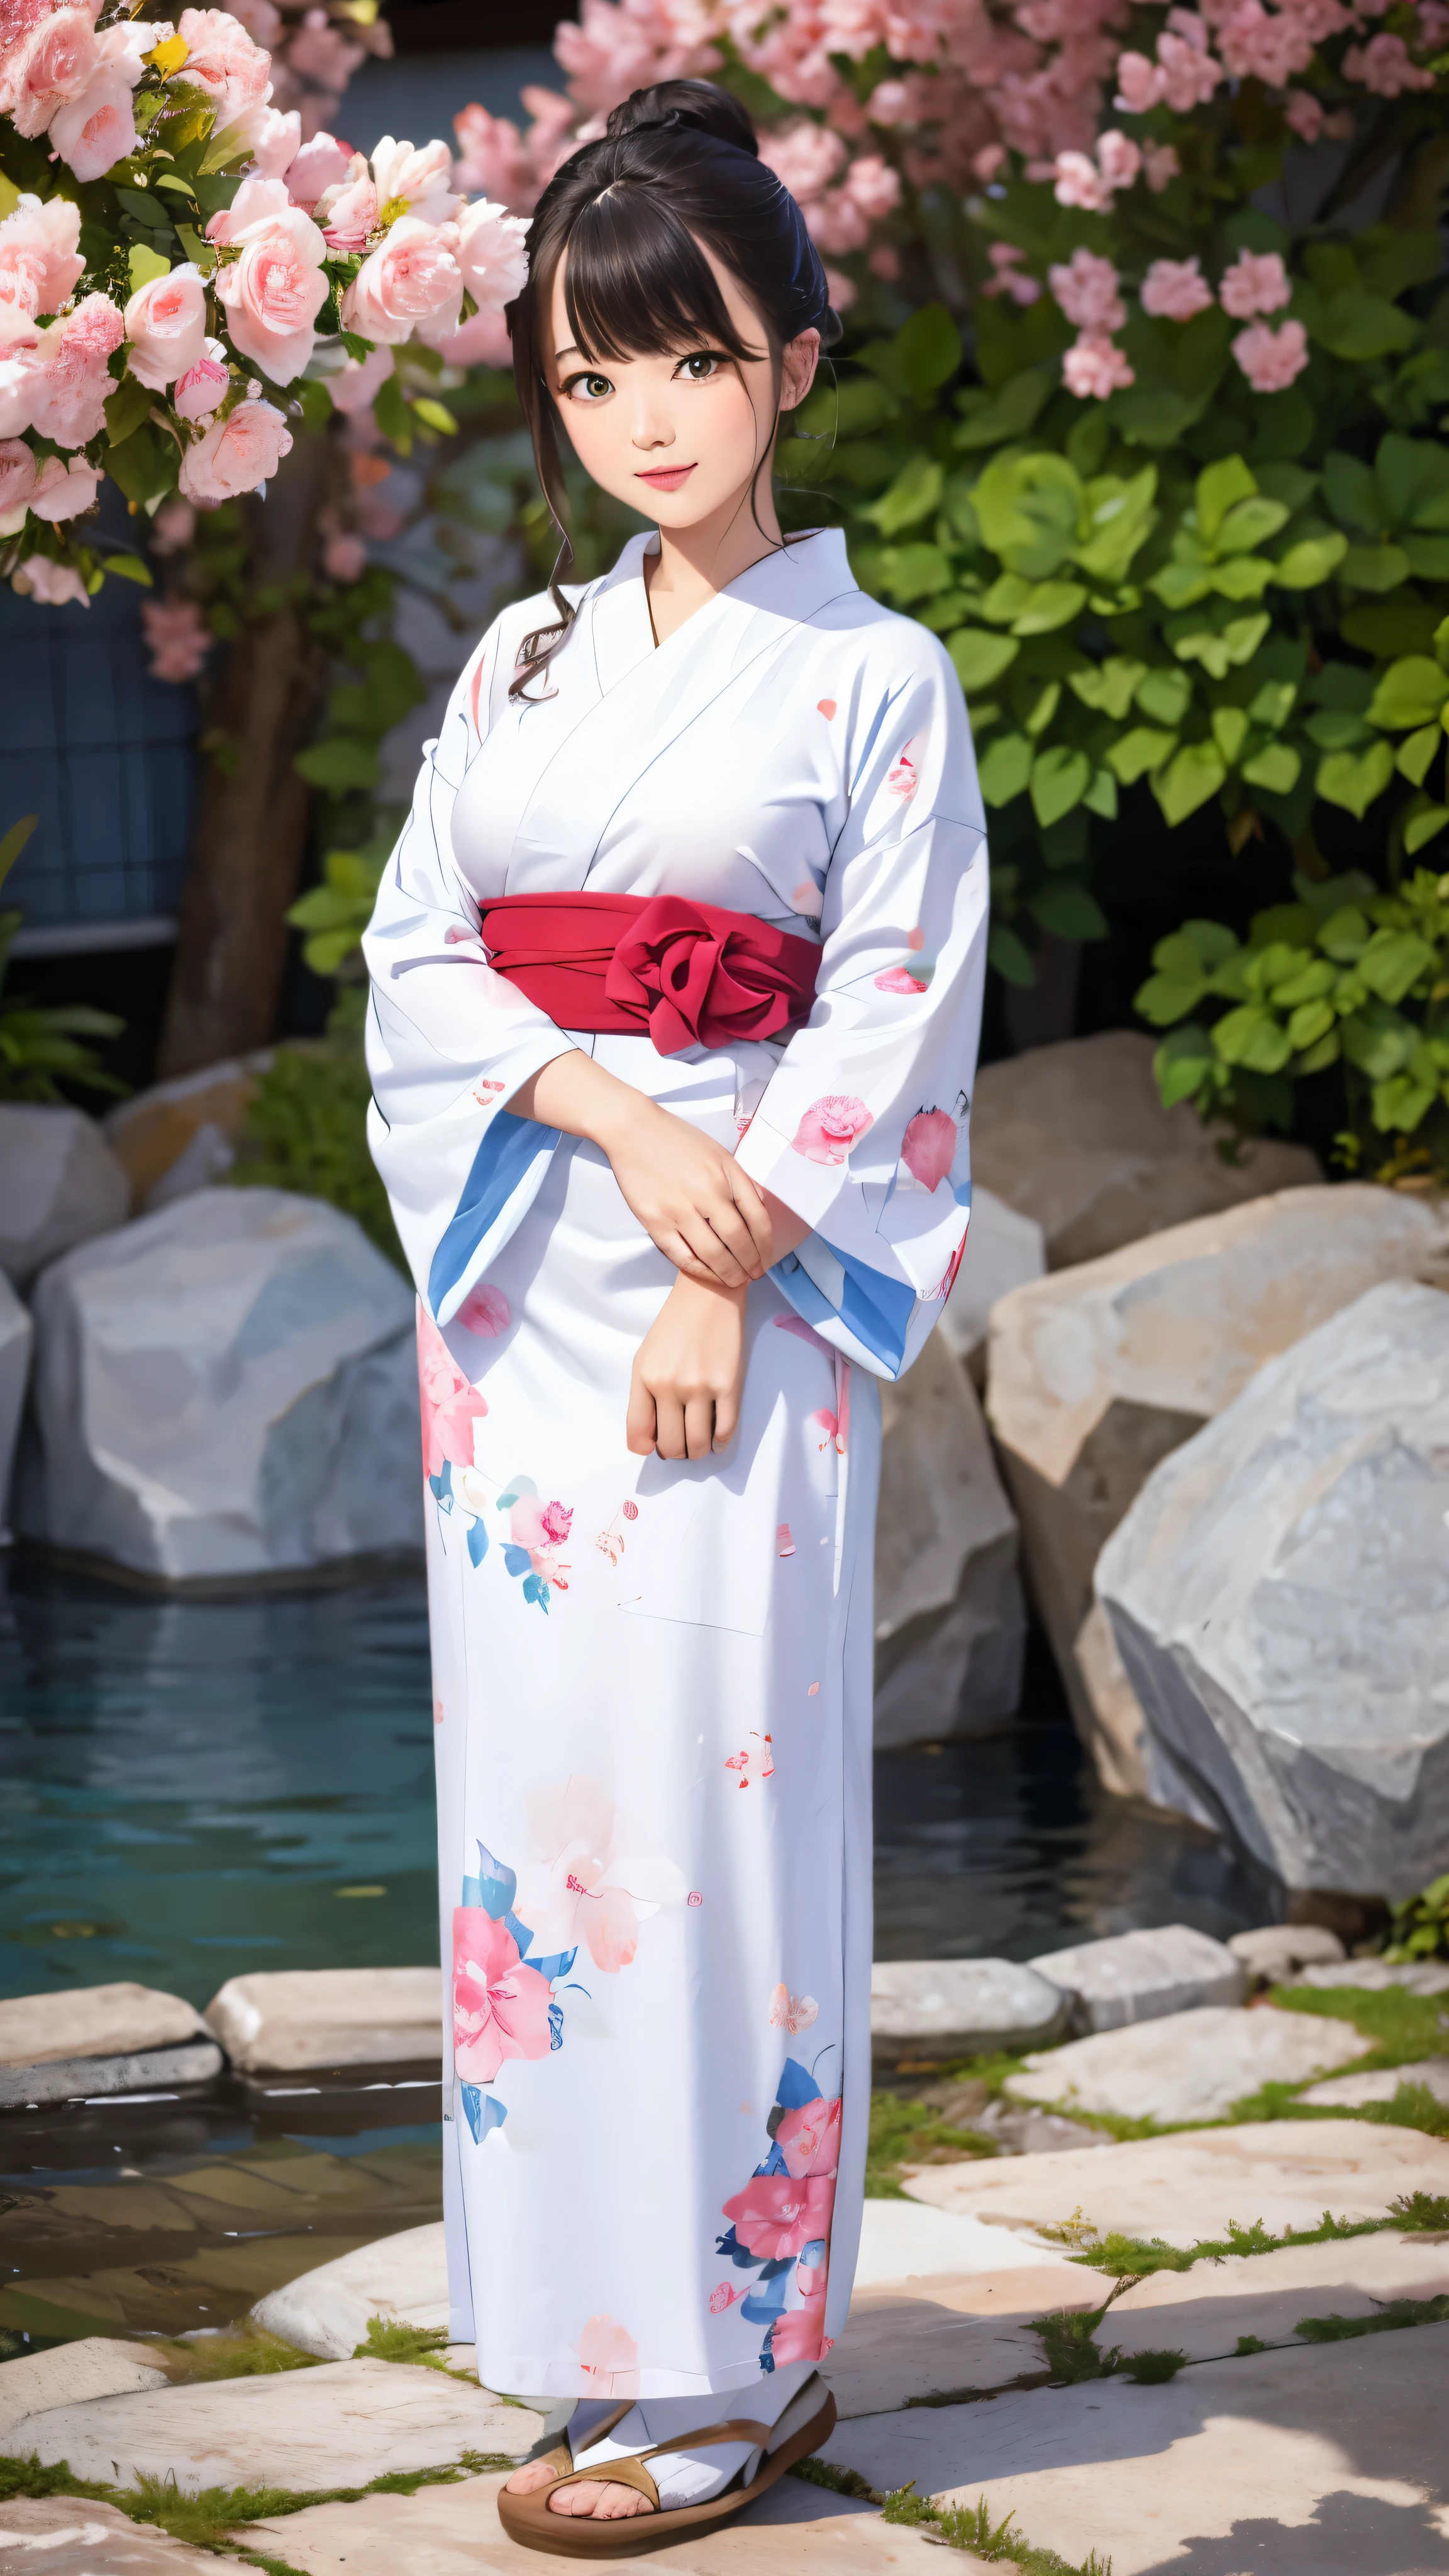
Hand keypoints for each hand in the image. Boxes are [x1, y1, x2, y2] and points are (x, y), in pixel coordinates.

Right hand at [601, 1095, 774, 1288]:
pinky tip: (708, 1274)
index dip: (765, 1245)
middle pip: (737, 1240)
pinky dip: (699, 1270)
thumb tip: (760, 1208)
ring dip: (728, 1272)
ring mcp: (678, 1209)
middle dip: (750, 1263)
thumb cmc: (677, 1140)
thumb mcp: (719, 1153)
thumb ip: (740, 1181)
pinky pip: (682, 1256)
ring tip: (735, 1280)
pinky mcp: (655, 1221)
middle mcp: (705, 1193)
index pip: (757, 1218)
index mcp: (725, 1175)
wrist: (634, 1131)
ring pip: (712, 1254)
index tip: (766, 1257)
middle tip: (754, 1274)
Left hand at [627, 1273, 746, 1459]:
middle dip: (676, 1453)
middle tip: (682, 1445)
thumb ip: (642, 1399)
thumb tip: (651, 1442)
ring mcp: (701, 1387)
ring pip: (699, 1444)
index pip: (638, 1436)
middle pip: (672, 1446)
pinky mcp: (729, 1386)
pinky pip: (725, 1431)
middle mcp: (670, 1386)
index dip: (648, 1448)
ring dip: (698, 1451)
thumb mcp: (644, 1358)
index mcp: (645, 1379)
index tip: (656, 1445)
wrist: (708, 1295)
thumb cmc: (673, 1327)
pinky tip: (717, 1439)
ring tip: (699, 1443)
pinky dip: (720, 1443)